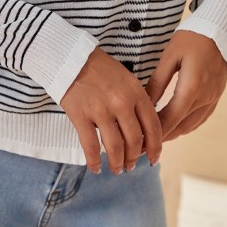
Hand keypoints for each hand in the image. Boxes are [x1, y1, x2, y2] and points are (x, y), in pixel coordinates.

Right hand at [60, 47, 161, 174]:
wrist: (70, 57)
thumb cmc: (100, 68)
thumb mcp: (126, 78)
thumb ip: (137, 100)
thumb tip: (144, 129)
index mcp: (135, 92)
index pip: (153, 126)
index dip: (155, 147)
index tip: (153, 158)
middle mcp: (121, 102)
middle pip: (135, 140)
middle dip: (134, 158)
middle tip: (131, 166)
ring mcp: (100, 110)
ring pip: (115, 147)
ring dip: (117, 163)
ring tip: (117, 169)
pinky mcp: (81, 115)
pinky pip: (90, 146)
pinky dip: (94, 162)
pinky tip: (95, 168)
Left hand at [145, 30, 226, 140]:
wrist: (219, 30)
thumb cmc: (192, 39)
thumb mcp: (170, 55)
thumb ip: (158, 81)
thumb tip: (145, 102)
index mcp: (192, 87)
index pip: (171, 118)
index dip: (156, 131)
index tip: (141, 138)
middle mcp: (205, 97)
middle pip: (181, 126)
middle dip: (162, 136)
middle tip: (144, 143)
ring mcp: (213, 98)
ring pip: (192, 125)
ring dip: (174, 132)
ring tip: (156, 137)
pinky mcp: (217, 96)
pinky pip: (201, 118)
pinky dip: (187, 125)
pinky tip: (176, 125)